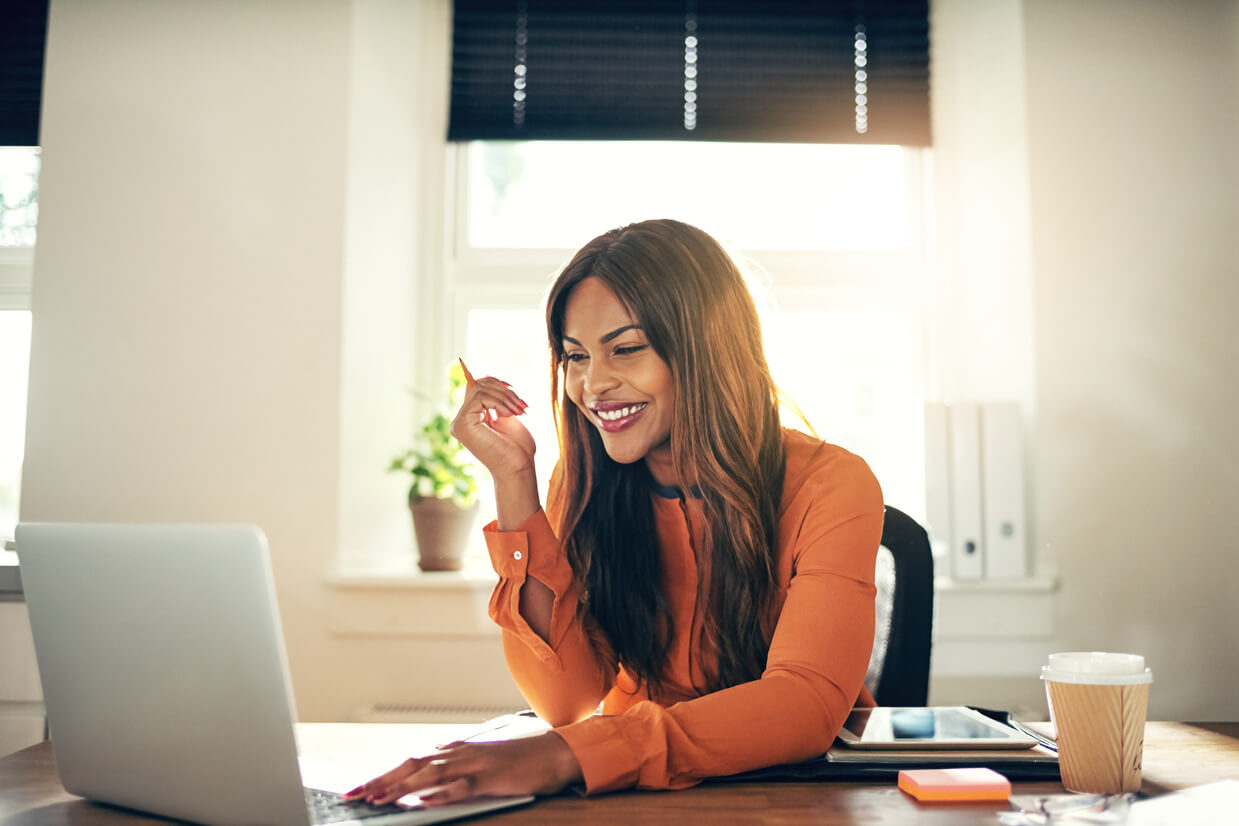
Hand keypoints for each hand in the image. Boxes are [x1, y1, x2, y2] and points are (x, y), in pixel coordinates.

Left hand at [346, 731, 582, 806]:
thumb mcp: (481, 763)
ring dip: (401, 787)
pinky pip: (462, 786)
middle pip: (412, 765)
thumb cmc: (519, 761)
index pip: (411, 762)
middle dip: (381, 780)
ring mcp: (475, 765)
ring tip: (378, 799)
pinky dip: (441, 793)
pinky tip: (424, 800)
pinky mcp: (491, 778)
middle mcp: (460, 754)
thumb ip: (455, 768)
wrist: (555, 752)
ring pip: (430, 775)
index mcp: (455, 751)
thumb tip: (427, 778)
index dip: (383, 775)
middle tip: (354, 795)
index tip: (359, 789)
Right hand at [451, 359, 536, 482]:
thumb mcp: (507, 416)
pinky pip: (479, 397)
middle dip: (503, 390)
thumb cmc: (517, 448)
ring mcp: (459, 423)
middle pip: (478, 386)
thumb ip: (495, 400)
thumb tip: (486, 376)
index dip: (494, 383)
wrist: (519, 468)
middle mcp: (460, 421)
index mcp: (470, 419)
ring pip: (479, 389)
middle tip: (522, 405)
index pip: (475, 388)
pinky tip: (509, 414)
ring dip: (505, 397)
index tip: (513, 389)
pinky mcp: (462, 424)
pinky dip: (499, 402)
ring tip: (519, 410)